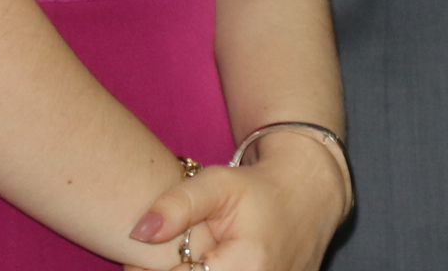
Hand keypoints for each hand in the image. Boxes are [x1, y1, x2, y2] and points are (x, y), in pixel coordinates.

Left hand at [125, 139, 349, 270]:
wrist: (310, 198)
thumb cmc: (258, 189)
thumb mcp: (219, 184)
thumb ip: (177, 205)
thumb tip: (138, 233)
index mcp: (244, 267)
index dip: (151, 270)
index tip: (145, 257)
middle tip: (176, 258)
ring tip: (197, 259)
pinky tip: (213, 265)